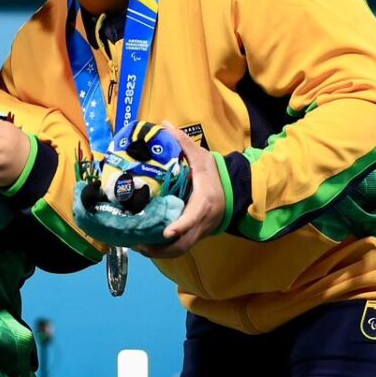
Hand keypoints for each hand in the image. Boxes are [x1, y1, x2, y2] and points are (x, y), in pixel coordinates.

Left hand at [135, 122, 224, 257]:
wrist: (237, 190)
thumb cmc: (216, 174)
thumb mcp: (202, 156)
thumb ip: (183, 142)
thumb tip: (164, 123)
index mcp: (204, 202)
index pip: (193, 217)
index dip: (181, 226)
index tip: (166, 232)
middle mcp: (203, 222)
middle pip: (184, 243)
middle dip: (161, 248)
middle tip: (138, 244)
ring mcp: (201, 232)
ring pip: (181, 250)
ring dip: (160, 253)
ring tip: (138, 248)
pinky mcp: (197, 236)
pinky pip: (181, 248)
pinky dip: (164, 251)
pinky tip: (148, 246)